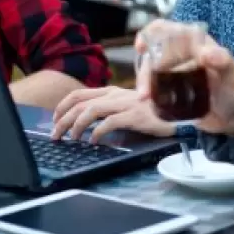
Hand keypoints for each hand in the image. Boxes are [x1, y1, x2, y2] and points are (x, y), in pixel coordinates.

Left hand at [51, 86, 174, 142]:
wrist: (179, 113)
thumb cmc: (152, 112)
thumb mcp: (126, 106)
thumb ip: (108, 110)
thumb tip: (85, 123)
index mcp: (111, 91)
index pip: (78, 94)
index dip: (62, 107)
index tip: (54, 121)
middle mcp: (115, 94)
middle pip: (79, 104)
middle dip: (62, 120)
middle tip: (55, 135)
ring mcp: (125, 103)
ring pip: (90, 111)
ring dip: (75, 126)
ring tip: (71, 139)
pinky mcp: (135, 115)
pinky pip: (109, 122)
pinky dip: (97, 133)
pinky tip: (94, 142)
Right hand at [135, 20, 233, 136]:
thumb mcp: (233, 74)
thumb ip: (223, 61)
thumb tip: (205, 52)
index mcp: (194, 43)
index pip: (168, 30)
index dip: (151, 33)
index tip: (142, 46)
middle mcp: (180, 55)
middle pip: (153, 53)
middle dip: (145, 69)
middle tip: (145, 90)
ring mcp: (173, 73)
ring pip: (150, 71)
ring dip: (144, 82)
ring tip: (144, 98)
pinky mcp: (170, 91)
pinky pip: (153, 87)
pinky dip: (148, 92)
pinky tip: (147, 103)